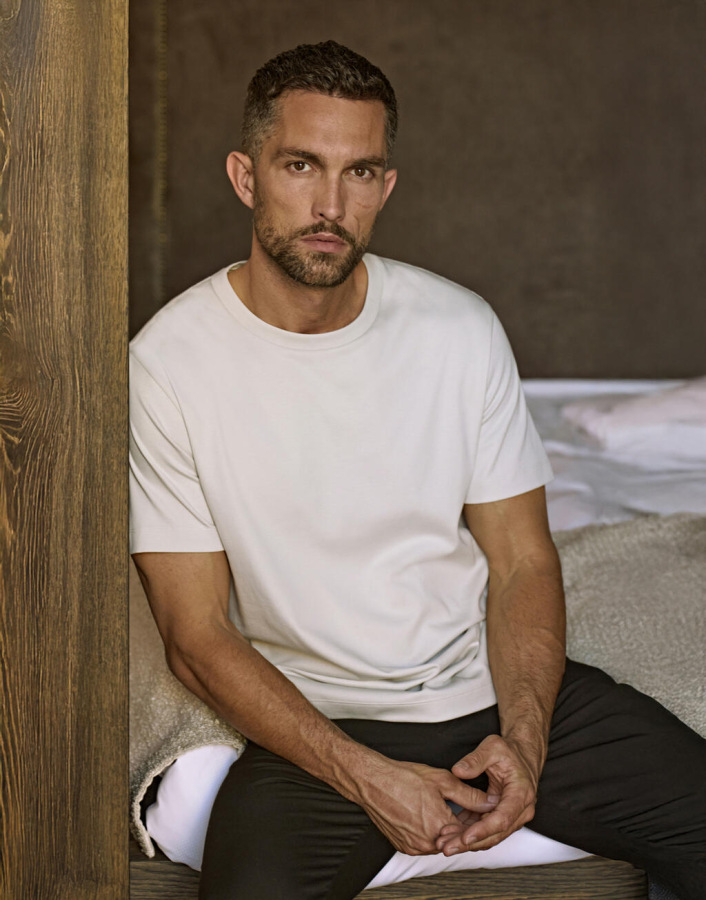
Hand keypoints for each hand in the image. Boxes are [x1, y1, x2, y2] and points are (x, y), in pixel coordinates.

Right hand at [357, 756, 498, 855]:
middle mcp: (427, 841)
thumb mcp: (442, 780)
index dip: (474, 820)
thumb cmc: (403, 777)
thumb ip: (469, 795)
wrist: (373, 781)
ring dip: (443, 830)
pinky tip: (424, 815)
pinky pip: (423, 844)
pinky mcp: (403, 846)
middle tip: (455, 807)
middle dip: (459, 825)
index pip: (468, 831)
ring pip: (439, 842)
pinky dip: (428, 833)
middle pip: (454, 839)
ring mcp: (414, 846)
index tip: (474, 810)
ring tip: (438, 809)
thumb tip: (490, 803)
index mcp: (440, 824)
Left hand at [436, 734, 538, 854]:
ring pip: (489, 836)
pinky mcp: (501, 817)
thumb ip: (475, 759)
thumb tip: (457, 771)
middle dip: (469, 842)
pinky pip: (485, 829)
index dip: (483, 830)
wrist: (521, 756)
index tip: (464, 838)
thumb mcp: (493, 747)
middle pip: (494, 834)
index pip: (502, 819)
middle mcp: (520, 811)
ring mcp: (512, 816)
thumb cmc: (508, 751)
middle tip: (446, 847)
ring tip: (443, 843)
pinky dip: (468, 832)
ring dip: (466, 841)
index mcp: (521, 794)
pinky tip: (449, 833)